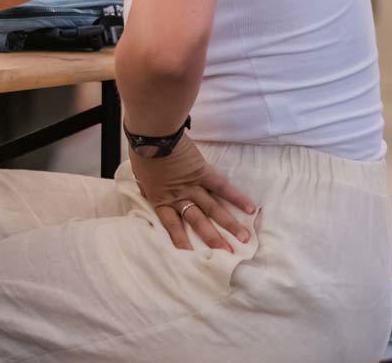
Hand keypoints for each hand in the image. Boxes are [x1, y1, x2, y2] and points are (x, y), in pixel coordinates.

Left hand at [130, 134, 257, 251]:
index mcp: (161, 199)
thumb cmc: (142, 153)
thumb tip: (150, 195)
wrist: (151, 134)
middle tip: (226, 254)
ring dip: (230, 224)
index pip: (171, 225)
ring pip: (213, 209)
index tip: (189, 256)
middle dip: (212, 239)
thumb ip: (148, 189)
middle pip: (197, 221)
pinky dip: (237, 197)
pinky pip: (222, 187)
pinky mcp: (203, 172)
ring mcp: (193, 185)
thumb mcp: (140, 176)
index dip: (180, 240)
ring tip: (244, 239)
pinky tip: (251, 209)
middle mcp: (179, 196)